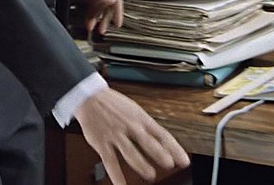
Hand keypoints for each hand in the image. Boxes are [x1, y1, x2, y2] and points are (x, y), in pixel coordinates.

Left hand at [68, 0, 122, 34]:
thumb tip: (112, 0)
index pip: (117, 0)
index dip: (118, 13)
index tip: (118, 24)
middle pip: (108, 6)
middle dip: (105, 18)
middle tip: (102, 30)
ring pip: (100, 6)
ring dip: (96, 17)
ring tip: (91, 27)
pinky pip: (93, 4)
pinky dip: (90, 12)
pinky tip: (87, 19)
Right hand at [74, 88, 189, 183]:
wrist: (90, 97)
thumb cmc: (114, 104)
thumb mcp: (135, 110)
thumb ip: (147, 127)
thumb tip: (163, 141)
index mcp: (141, 118)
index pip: (162, 134)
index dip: (174, 148)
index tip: (183, 160)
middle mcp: (130, 127)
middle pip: (147, 142)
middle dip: (159, 153)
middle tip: (169, 163)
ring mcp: (116, 135)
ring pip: (130, 152)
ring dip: (141, 164)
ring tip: (150, 174)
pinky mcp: (102, 143)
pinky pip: (110, 161)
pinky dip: (116, 175)